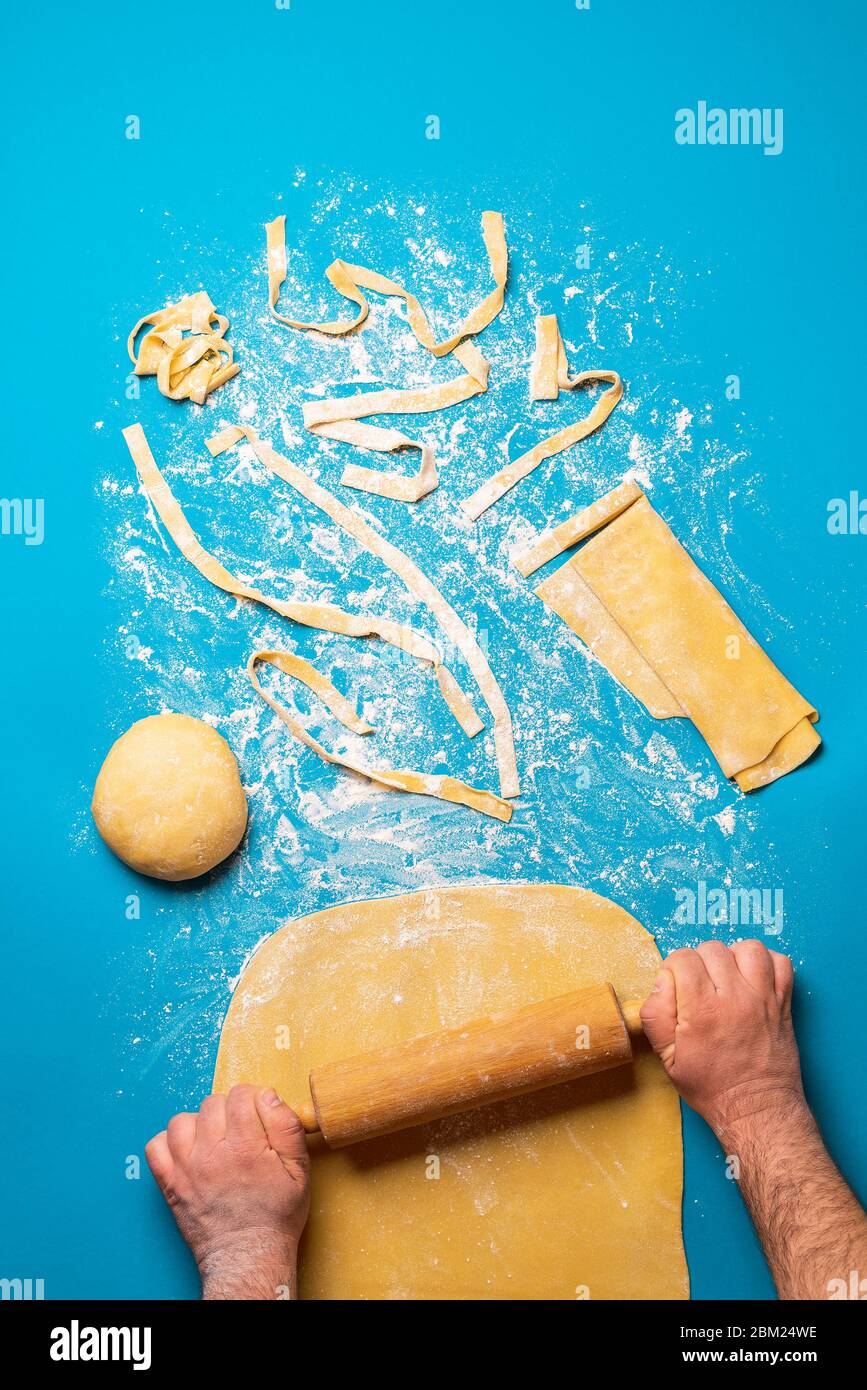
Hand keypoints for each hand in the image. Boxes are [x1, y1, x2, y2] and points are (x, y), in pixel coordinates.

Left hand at [146, 1085, 309, 1299]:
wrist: (248, 1256)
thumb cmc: (275, 1216)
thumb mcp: (300, 1170)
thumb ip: (286, 1127)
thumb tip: (269, 1095)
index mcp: (245, 1146)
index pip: (241, 1095)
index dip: (253, 1098)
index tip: (257, 1113)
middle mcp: (211, 1153)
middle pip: (212, 1103)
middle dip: (229, 1110)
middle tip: (239, 1132)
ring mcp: (186, 1168)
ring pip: (182, 1120)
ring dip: (198, 1124)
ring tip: (213, 1140)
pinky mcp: (170, 1184)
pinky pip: (156, 1146)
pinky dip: (168, 1143)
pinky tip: (188, 1151)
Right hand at [639, 940, 805, 1136]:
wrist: (756, 1107)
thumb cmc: (711, 1086)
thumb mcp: (667, 1059)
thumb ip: (655, 1015)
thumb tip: (661, 982)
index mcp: (702, 1009)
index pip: (682, 958)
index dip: (674, 970)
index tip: (677, 989)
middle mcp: (735, 997)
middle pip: (712, 949)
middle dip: (700, 964)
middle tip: (700, 989)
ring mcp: (763, 997)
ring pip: (747, 948)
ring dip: (733, 957)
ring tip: (727, 979)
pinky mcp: (783, 1002)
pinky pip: (780, 962)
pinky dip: (767, 963)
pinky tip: (753, 979)